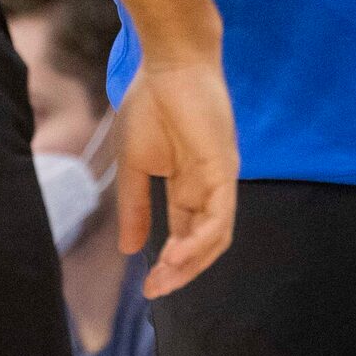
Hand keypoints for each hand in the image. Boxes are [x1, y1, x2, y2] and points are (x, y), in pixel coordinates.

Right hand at [113, 55, 236, 295]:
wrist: (169, 66)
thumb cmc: (150, 106)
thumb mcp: (134, 165)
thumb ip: (135, 207)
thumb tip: (129, 250)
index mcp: (186, 188)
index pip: (183, 235)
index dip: (168, 264)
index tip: (147, 287)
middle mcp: (207, 189)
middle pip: (202, 243)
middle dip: (179, 271)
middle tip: (155, 290)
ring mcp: (218, 181)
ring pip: (215, 236)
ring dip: (191, 262)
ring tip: (164, 276)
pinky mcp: (225, 170)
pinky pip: (220, 215)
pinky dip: (202, 239)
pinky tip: (177, 254)